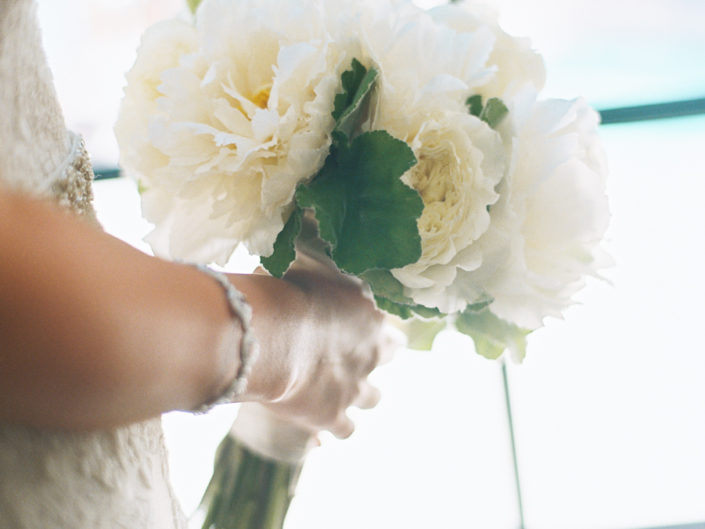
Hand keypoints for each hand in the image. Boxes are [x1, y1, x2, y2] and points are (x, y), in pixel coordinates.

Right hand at [232, 260, 397, 438]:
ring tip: (344, 392)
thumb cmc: (286, 295)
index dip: (370, 321)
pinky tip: (322, 424)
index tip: (358, 320)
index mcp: (370, 316)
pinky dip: (335, 425)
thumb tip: (309, 275)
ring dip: (362, 394)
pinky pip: (346, 430)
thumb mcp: (309, 272)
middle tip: (357, 353)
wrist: (273, 338)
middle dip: (377, 354)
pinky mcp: (334, 416)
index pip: (384, 317)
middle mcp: (371, 353)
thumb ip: (319, 281)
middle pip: (389, 354)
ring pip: (374, 398)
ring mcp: (356, 387)